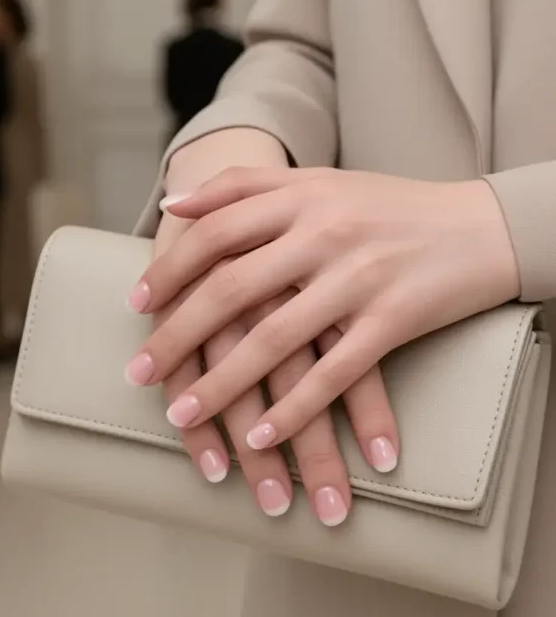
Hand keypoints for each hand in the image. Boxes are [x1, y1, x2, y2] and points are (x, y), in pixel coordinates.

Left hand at [135, 139, 394, 525]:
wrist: (479, 225)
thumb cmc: (391, 207)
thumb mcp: (320, 182)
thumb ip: (247, 188)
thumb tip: (174, 204)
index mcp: (302, 197)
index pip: (217, 232)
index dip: (170, 269)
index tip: (137, 306)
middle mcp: (324, 234)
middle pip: (232, 289)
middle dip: (178, 335)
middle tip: (139, 372)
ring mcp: (358, 278)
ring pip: (275, 339)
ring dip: (223, 385)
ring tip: (184, 416)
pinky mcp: (392, 320)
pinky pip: (333, 374)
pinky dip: (294, 409)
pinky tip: (262, 435)